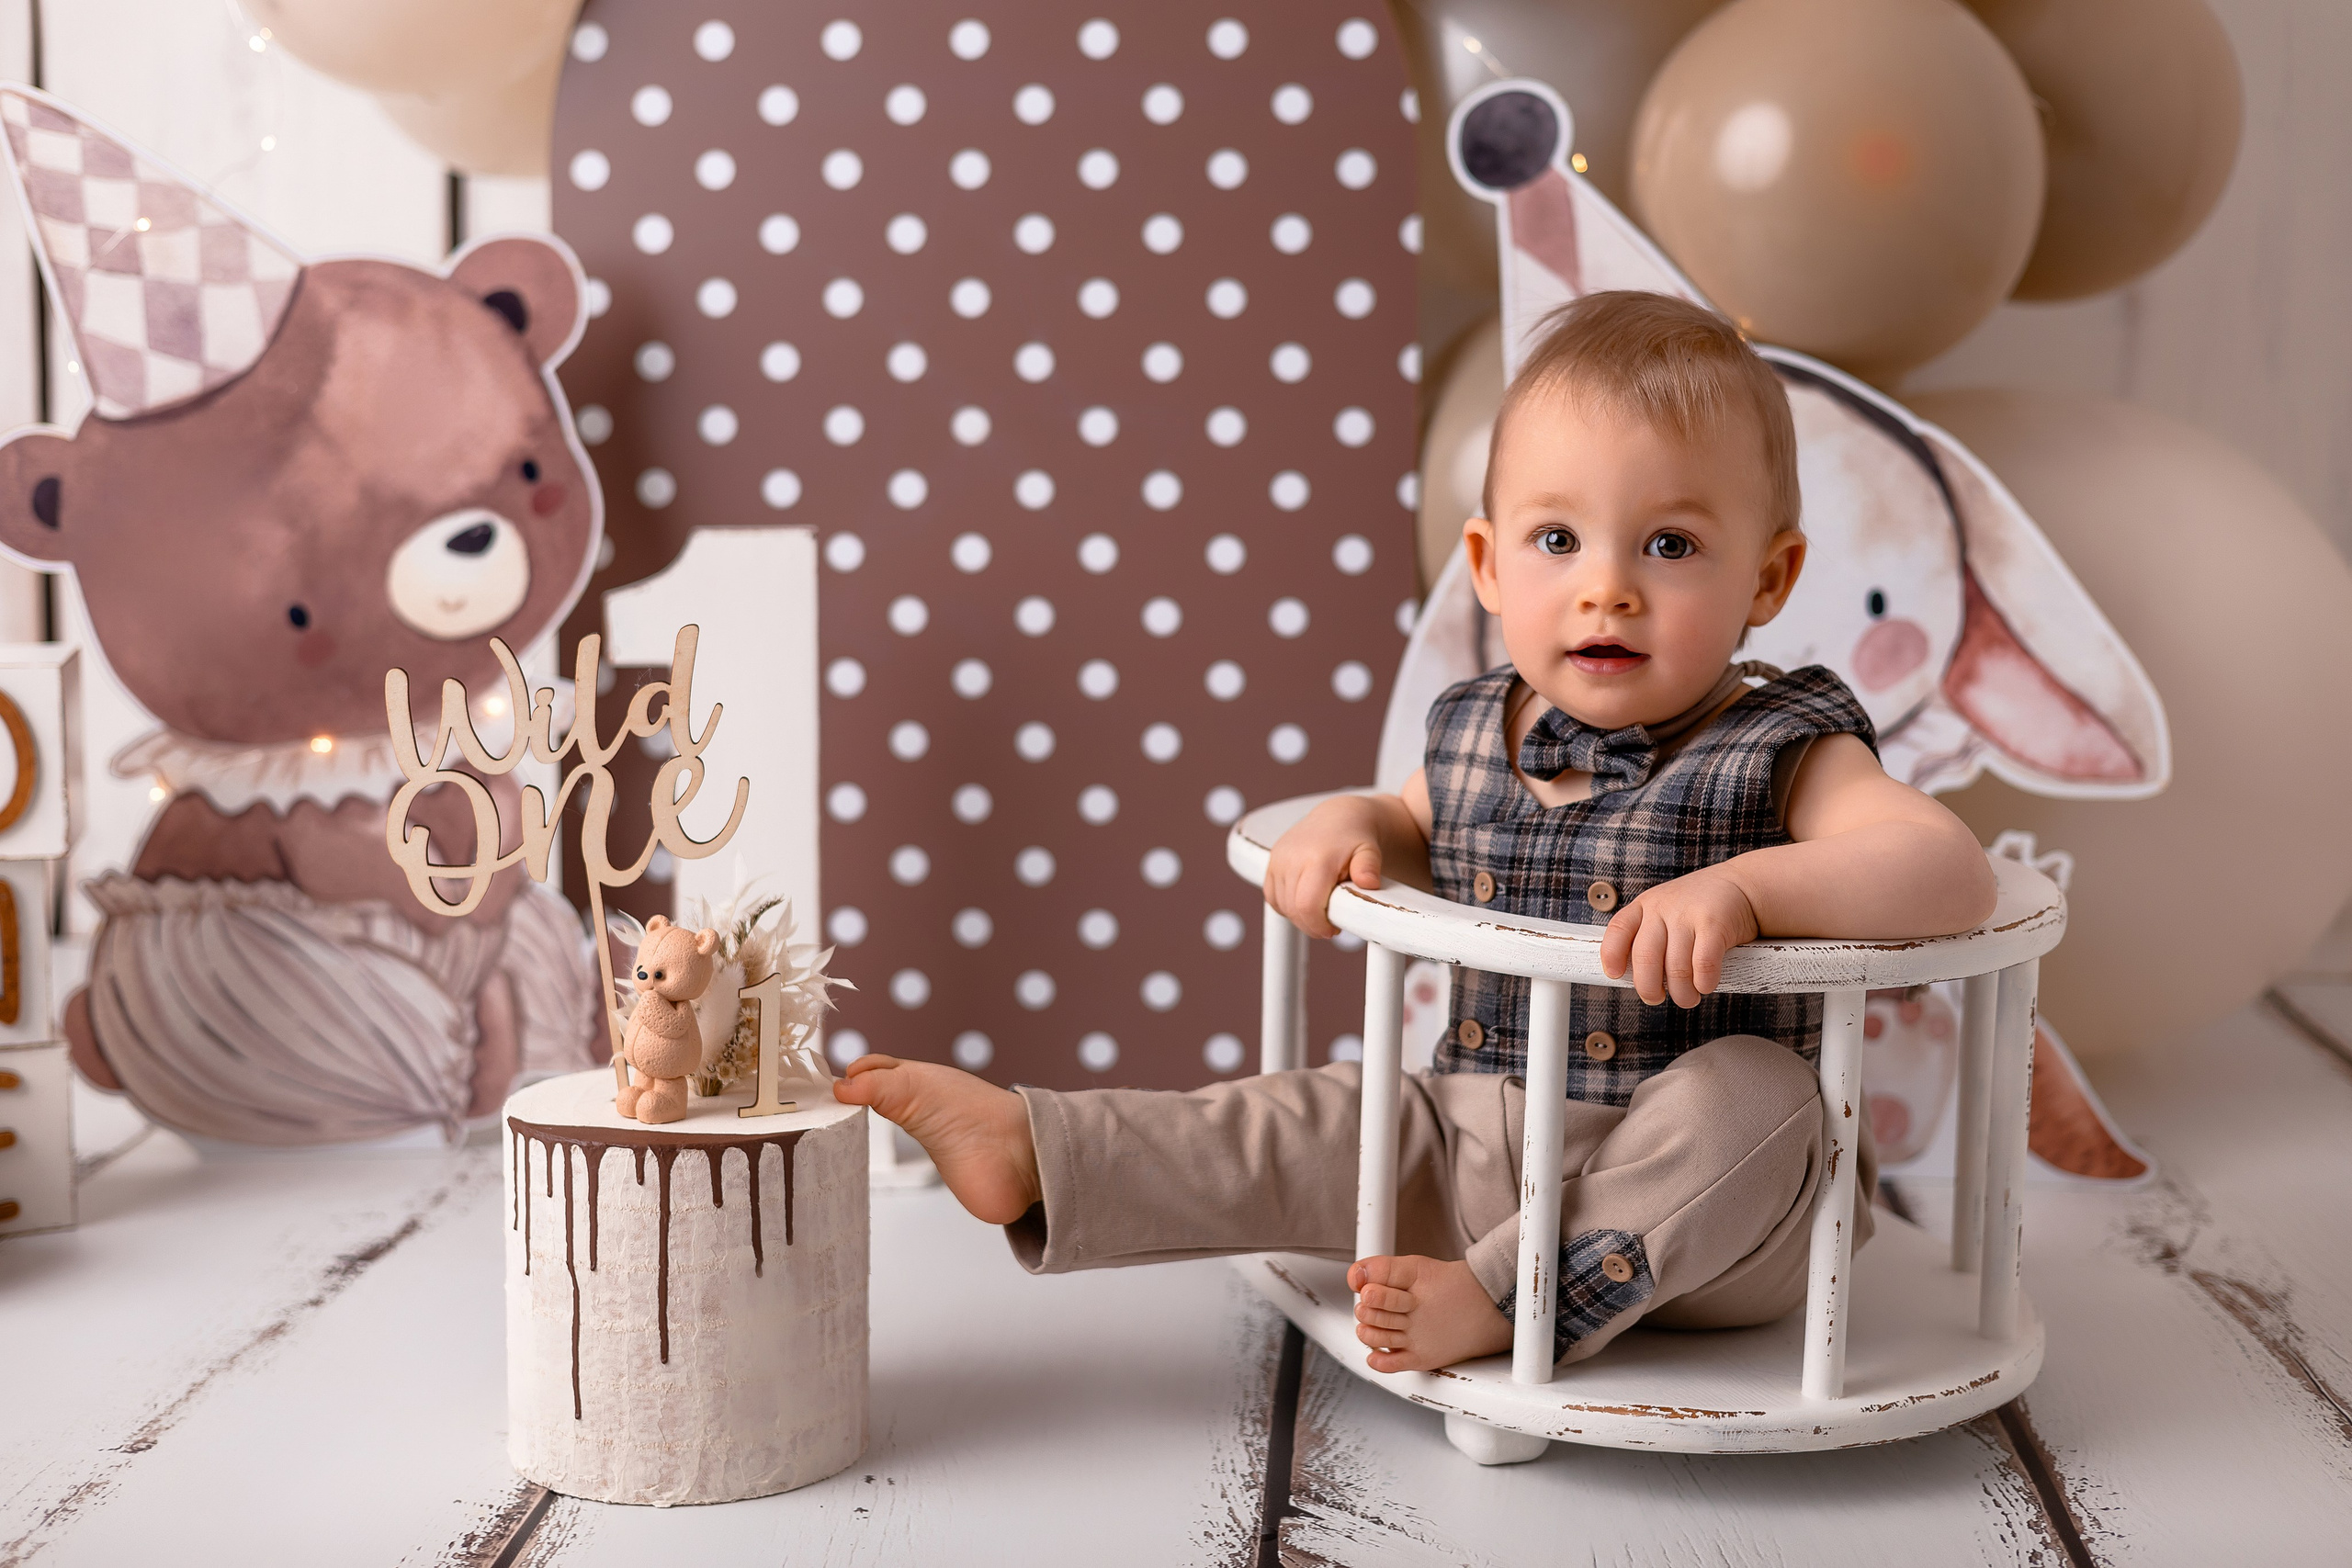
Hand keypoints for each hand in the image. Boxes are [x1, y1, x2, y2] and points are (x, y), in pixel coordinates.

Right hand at [1263, 797, 1384, 937]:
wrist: (1337, 817)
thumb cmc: (1356, 839)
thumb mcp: (1370, 852)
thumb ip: (1369, 868)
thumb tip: (1370, 883)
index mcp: (1317, 858)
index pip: (1306, 906)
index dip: (1317, 926)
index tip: (1333, 930)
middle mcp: (1292, 858)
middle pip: (1293, 909)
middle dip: (1311, 925)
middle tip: (1330, 924)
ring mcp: (1278, 859)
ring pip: (1281, 905)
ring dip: (1299, 916)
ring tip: (1320, 910)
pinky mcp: (1271, 861)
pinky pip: (1272, 896)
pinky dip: (1286, 906)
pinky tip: (1304, 902)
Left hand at [1599, 867, 1758, 1007]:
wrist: (1742, 885)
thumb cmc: (1698, 908)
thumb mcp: (1665, 911)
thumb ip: (1648, 936)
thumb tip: (1634, 978)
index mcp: (1645, 905)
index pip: (1618, 930)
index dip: (1612, 956)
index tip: (1615, 975)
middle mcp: (1663, 907)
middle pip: (1645, 958)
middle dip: (1648, 988)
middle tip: (1656, 998)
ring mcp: (1688, 914)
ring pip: (1676, 968)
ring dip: (1682, 993)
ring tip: (1688, 997)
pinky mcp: (1714, 924)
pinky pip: (1703, 965)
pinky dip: (1703, 983)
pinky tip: (1705, 985)